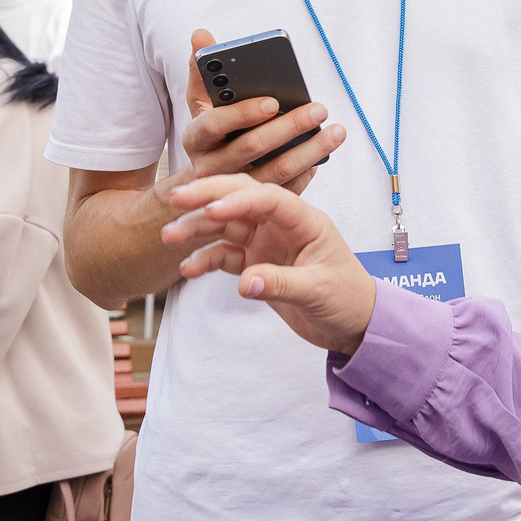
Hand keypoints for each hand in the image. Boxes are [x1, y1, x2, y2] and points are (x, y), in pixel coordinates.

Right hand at [160, 175, 377, 355]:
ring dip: (197, 228)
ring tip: (168, 236)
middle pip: (240, 198)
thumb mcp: (318, 291)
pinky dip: (205, 259)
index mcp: (304, 220)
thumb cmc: (347, 298)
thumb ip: (281, 284)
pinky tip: (187, 268)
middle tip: (175, 200)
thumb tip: (244, 283)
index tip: (210, 208)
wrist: (352, 323)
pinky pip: (224, 255)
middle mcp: (281, 225)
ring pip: (225, 225)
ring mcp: (265, 241)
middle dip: (208, 197)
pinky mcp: (254, 262)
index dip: (238, 200)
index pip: (267, 199)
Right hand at [170, 28, 344, 199]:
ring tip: (336, 130)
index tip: (274, 101)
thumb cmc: (210, 132)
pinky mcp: (257, 202)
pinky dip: (307, 171)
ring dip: (310, 150)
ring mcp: (235, 188)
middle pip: (252, 147)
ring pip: (276, 171)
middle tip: (318, 109)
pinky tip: (323, 155)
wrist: (202, 185)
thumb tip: (200, 34)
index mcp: (195, 138)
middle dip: (289, 126)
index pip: (215, 124)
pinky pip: (287, 189)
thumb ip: (202, 70)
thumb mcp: (200, 103)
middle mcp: (211, 167)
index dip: (244, 113)